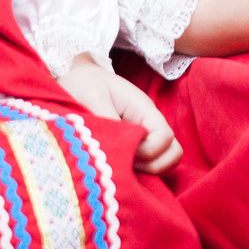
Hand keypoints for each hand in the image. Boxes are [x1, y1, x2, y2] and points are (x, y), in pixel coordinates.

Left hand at [59, 55, 181, 174]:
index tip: (123, 150)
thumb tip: (120, 147)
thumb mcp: (93, 97)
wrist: (75, 77)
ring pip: (163, 160)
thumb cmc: (84, 83)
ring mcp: (144, 133)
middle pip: (173, 152)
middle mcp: (149, 123)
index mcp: (143, 109)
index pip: (165, 138)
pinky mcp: (134, 143)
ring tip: (121, 166)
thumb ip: (108, 121)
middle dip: (153, 165)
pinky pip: (148, 162)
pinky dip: (139, 171)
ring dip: (148, 169)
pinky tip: (118, 167)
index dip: (148, 152)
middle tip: (126, 165)